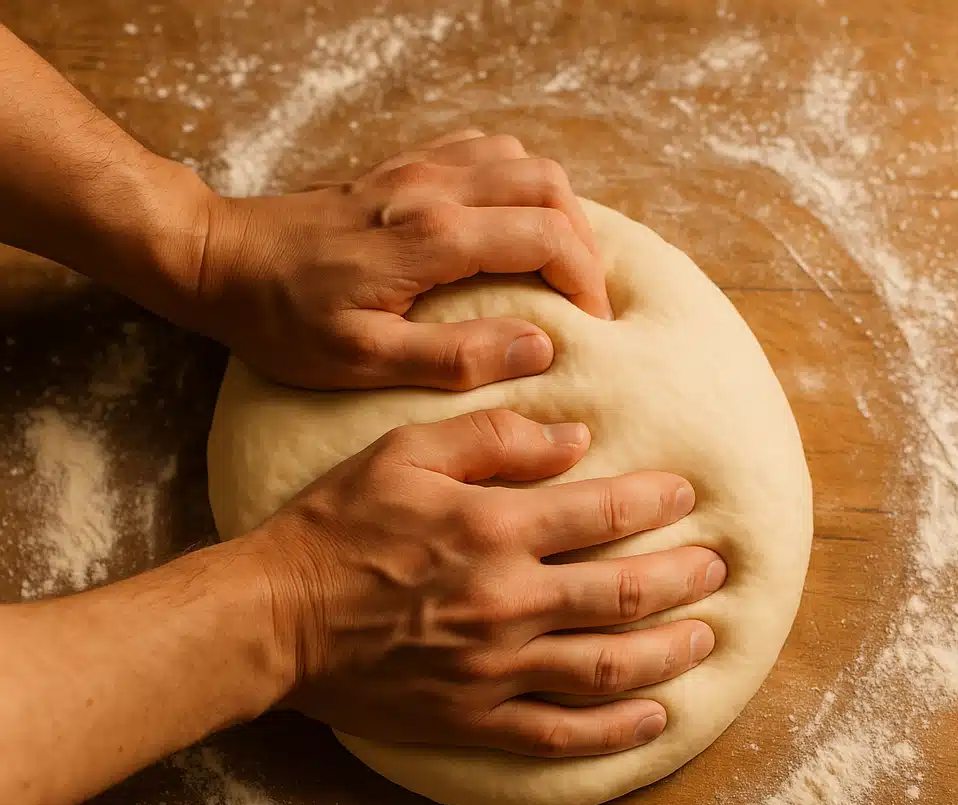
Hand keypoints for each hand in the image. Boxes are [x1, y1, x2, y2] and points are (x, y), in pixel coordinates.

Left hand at [193, 129, 611, 389]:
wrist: (224, 261)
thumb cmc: (286, 319)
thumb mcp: (364, 359)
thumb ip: (456, 356)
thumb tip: (538, 348)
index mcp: (432, 238)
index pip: (547, 237)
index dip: (586, 280)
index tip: (594, 323)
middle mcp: (435, 189)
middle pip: (550, 189)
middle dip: (583, 243)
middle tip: (583, 297)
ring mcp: (419, 169)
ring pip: (524, 162)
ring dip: (556, 208)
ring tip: (557, 262)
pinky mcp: (403, 167)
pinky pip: (484, 152)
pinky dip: (517, 182)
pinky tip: (510, 221)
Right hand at [247, 410, 725, 757]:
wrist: (275, 616)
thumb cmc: (336, 526)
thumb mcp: (404, 452)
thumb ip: (493, 440)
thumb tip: (573, 439)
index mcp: (493, 529)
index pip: (602, 513)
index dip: (655, 500)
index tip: (685, 492)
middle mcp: (506, 600)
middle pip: (623, 593)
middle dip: (683, 578)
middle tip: (717, 568)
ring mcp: (493, 668)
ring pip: (607, 667)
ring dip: (669, 653)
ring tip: (707, 638)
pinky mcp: (473, 718)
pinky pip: (559, 734)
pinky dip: (615, 731)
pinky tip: (656, 719)